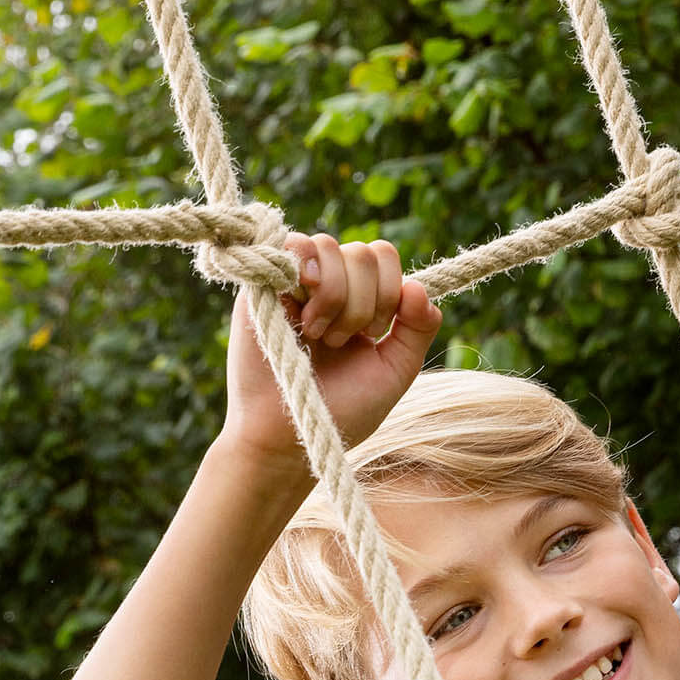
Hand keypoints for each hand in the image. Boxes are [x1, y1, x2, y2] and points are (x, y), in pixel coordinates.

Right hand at [223, 232, 442, 467]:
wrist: (292, 435)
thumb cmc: (342, 410)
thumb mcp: (394, 371)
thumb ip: (417, 330)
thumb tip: (418, 287)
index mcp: (360, 299)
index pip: (383, 257)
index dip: (390, 290)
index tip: (376, 332)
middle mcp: (327, 284)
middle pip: (363, 252)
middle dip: (364, 303)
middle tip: (341, 341)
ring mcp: (294, 281)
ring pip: (329, 246)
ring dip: (334, 297)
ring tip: (318, 335)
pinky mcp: (262, 282)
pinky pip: (290, 244)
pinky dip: (306, 273)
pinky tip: (304, 314)